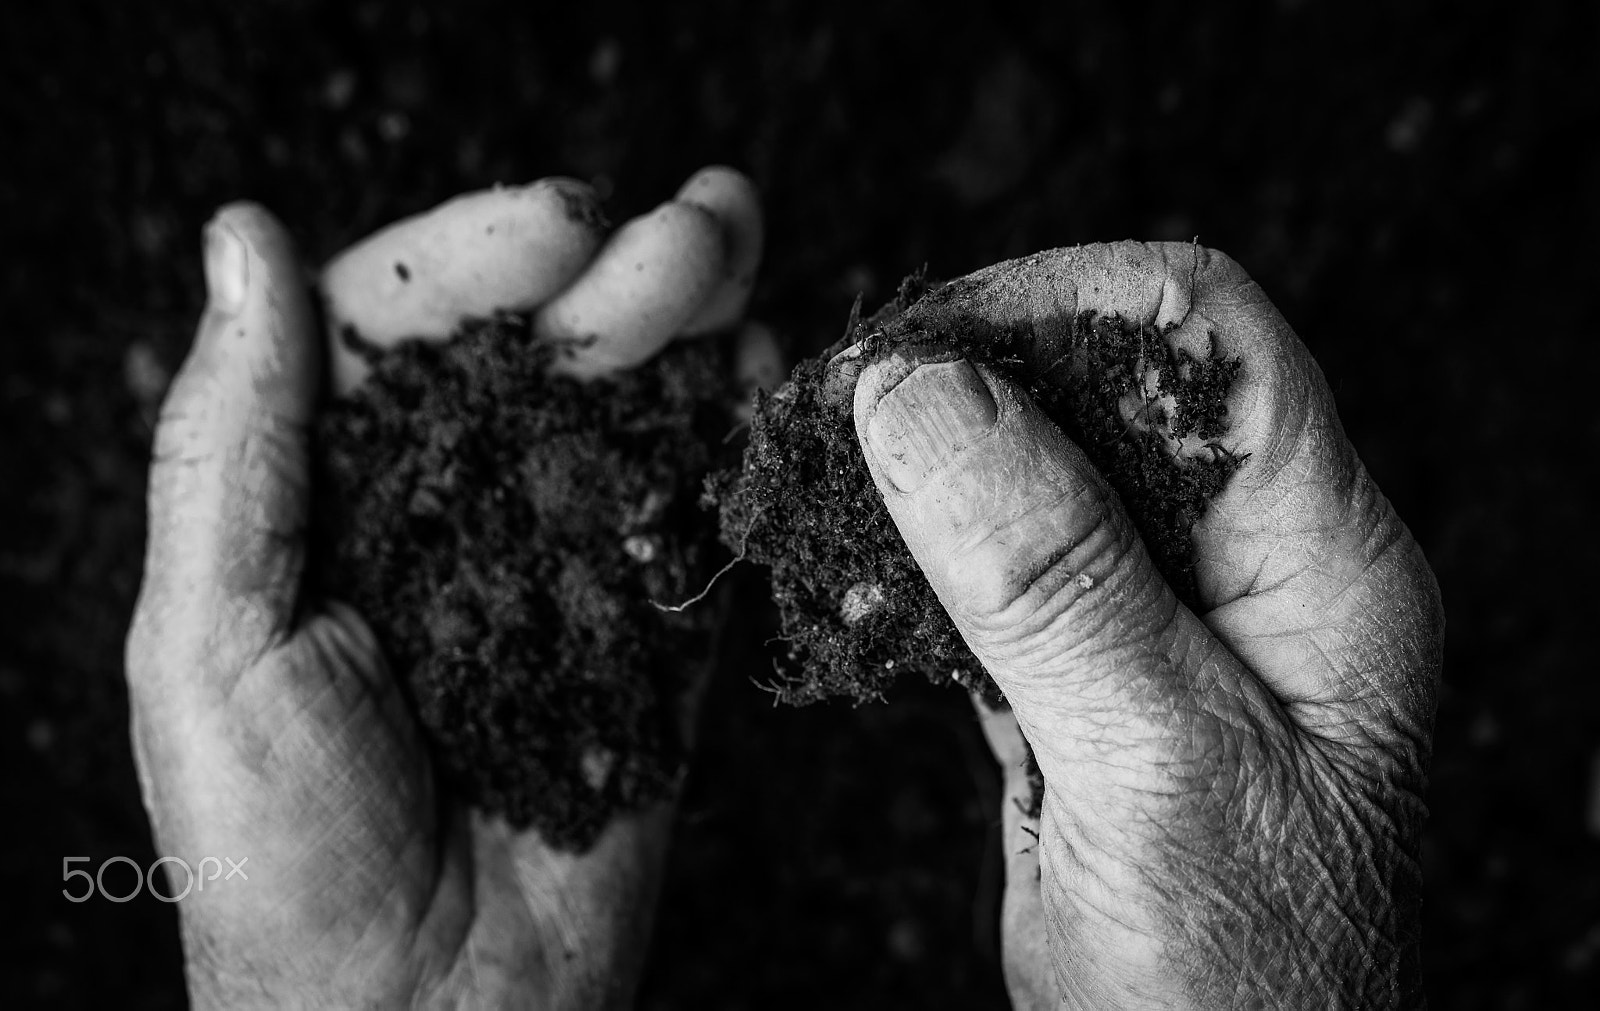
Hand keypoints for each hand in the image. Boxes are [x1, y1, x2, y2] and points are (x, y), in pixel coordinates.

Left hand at [124, 169, 778, 1006]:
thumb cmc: (282, 854)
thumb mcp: (210, 639)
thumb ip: (233, 444)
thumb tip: (240, 236)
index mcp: (327, 498)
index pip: (396, 329)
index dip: (472, 260)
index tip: (556, 227)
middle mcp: (446, 511)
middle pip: (531, 352)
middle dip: (612, 276)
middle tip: (692, 227)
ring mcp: (557, 568)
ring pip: (627, 414)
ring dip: (687, 324)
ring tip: (741, 252)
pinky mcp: (646, 632)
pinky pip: (695, 517)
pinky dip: (734, 437)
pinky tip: (763, 373)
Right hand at [847, 243, 1441, 1007]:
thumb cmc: (1240, 975)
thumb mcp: (1158, 761)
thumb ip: (1051, 575)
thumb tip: (920, 393)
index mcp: (1321, 557)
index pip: (1205, 334)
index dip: (1058, 303)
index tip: (917, 346)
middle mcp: (1245, 566)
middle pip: (1107, 386)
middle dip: (968, 378)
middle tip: (836, 411)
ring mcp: (1158, 621)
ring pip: (1032, 475)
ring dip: (922, 472)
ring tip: (818, 487)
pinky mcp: (1080, 679)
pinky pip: (990, 576)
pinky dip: (912, 570)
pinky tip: (853, 594)